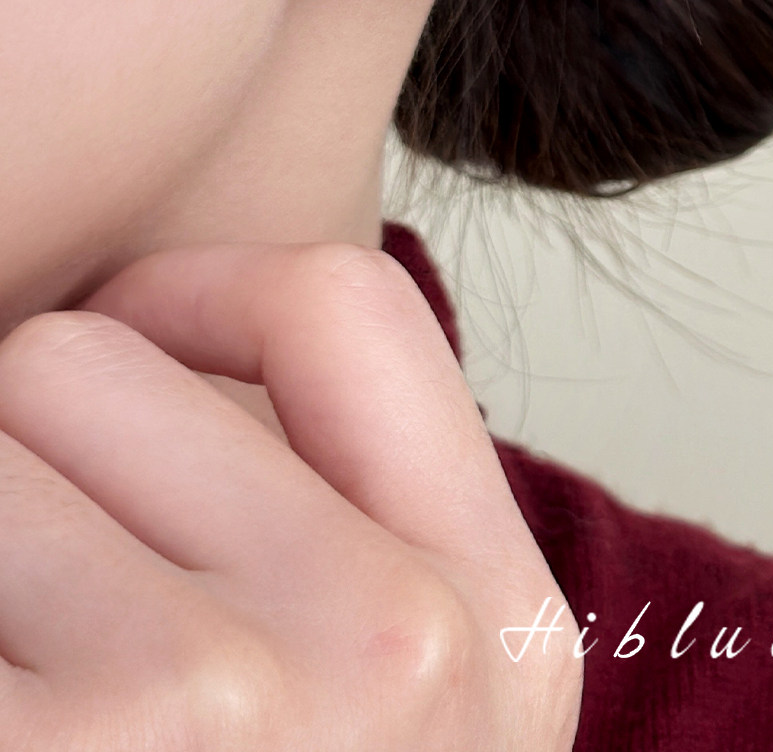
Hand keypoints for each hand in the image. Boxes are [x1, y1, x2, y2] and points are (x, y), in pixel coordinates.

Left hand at [0, 242, 579, 749]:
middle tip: (39, 603)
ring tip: (28, 683)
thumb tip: (164, 349)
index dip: (196, 291)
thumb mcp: (410, 710)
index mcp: (496, 617)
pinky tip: (9, 723)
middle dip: (24, 449)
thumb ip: (355, 533)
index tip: (124, 342)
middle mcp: (392, 645)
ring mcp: (222, 711)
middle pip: (90, 361)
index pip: (344, 305)